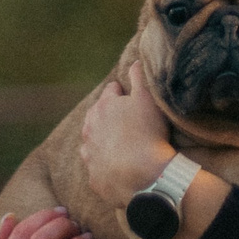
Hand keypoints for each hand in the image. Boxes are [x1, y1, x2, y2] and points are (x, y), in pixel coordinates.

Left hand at [81, 71, 176, 205]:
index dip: (122, 94)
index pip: (110, 91)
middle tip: (127, 122)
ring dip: (103, 141)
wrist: (145, 176)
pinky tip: (119, 167)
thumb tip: (134, 61)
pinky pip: (98, 167)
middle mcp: (90, 128)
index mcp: (103, 106)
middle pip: (97, 116)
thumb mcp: (147, 99)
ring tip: (122, 146)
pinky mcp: (93, 176)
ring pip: (93, 142)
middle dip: (108, 116)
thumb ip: (139, 77)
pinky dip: (105, 165)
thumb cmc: (148, 134)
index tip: (131, 99)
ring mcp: (90, 153)